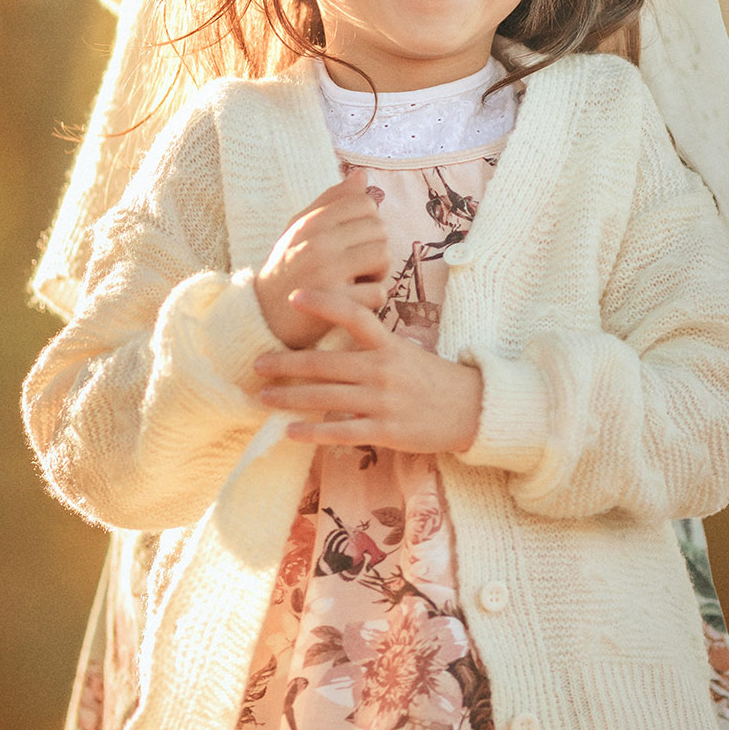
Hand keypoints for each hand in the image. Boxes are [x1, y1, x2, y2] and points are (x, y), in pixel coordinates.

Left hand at [253, 294, 484, 453]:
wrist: (472, 410)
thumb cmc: (434, 379)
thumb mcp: (408, 351)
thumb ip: (376, 344)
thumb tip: (341, 334)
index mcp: (389, 344)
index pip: (353, 315)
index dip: (323, 303)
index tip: (293, 297)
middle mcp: (382, 369)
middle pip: (326, 363)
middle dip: (287, 363)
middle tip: (256, 363)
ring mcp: (383, 401)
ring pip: (326, 398)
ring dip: (290, 397)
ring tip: (263, 396)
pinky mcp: (385, 431)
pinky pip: (342, 432)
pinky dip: (313, 432)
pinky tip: (290, 431)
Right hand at [254, 176, 390, 349]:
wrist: (262, 316)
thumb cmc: (287, 268)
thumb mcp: (299, 229)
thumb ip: (331, 201)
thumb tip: (361, 175)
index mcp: (311, 222)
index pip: (364, 202)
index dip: (368, 220)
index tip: (355, 238)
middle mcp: (319, 242)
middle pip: (378, 229)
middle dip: (375, 246)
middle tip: (359, 263)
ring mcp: (328, 272)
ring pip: (383, 256)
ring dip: (378, 271)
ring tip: (360, 279)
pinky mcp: (336, 303)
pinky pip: (378, 292)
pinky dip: (372, 298)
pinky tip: (356, 300)